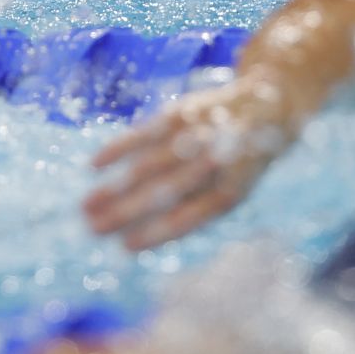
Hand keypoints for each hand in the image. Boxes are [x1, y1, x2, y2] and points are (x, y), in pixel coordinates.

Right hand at [83, 74, 294, 249]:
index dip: (154, 234)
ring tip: (86, 206)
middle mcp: (212, 164)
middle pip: (160, 194)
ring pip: (147, 167)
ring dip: (112, 189)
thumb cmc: (240, 161)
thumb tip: (141, 232)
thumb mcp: (230, 190)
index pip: (185, 219)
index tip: (123, 247)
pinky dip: (116, 150)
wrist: (268, 106)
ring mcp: (195, 136)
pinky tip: (94, 166)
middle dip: (124, 214)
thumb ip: (193, 210)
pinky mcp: (180, 112)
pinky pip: (142, 134)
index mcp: (228, 193)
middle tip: (92, 229)